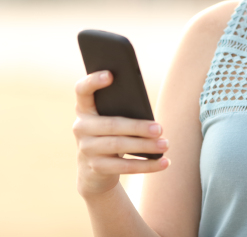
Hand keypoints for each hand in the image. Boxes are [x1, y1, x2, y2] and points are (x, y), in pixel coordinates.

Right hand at [73, 70, 170, 197]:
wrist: (94, 172)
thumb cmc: (109, 135)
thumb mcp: (110, 121)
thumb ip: (121, 111)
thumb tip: (148, 112)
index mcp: (84, 109)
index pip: (82, 90)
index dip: (93, 81)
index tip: (111, 74)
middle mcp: (81, 127)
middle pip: (111, 124)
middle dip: (138, 127)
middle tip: (160, 128)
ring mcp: (86, 149)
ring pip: (119, 145)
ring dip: (146, 146)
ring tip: (165, 144)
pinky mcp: (97, 168)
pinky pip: (125, 167)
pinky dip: (147, 165)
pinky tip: (164, 162)